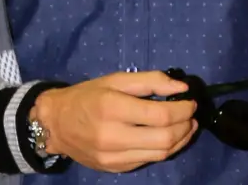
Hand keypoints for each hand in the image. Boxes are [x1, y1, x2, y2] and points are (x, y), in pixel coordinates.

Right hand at [31, 70, 198, 172]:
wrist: (56, 123)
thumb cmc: (87, 96)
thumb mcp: (116, 79)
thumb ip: (151, 81)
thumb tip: (181, 88)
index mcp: (113, 108)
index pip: (161, 115)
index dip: (183, 110)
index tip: (190, 102)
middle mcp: (113, 136)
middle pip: (164, 138)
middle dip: (186, 126)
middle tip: (191, 115)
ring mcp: (113, 156)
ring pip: (160, 154)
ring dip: (180, 140)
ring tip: (186, 127)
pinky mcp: (114, 168)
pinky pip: (147, 160)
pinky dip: (163, 149)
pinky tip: (167, 137)